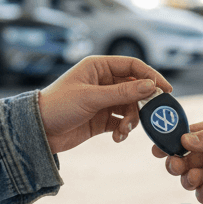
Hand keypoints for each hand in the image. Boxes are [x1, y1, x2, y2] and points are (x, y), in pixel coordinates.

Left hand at [38, 55, 171, 153]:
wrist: (38, 132)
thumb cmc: (58, 106)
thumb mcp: (92, 98)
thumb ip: (123, 93)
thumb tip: (150, 86)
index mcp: (98, 67)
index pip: (132, 66)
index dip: (151, 76)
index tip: (165, 90)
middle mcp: (103, 82)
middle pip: (135, 89)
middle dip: (142, 104)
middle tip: (151, 116)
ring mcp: (103, 101)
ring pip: (130, 107)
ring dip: (132, 120)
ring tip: (124, 131)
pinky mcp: (101, 119)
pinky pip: (121, 122)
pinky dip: (124, 129)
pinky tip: (118, 137)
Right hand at [152, 115, 202, 203]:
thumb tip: (186, 140)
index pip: (185, 136)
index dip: (170, 141)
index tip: (160, 146)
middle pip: (183, 159)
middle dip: (174, 162)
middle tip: (175, 164)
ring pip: (190, 179)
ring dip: (187, 178)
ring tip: (195, 176)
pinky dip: (201, 194)